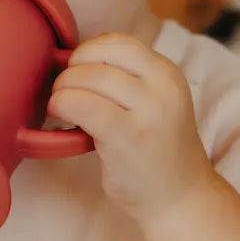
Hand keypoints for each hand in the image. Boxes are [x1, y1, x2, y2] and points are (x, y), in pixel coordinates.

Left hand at [46, 33, 213, 217]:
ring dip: (62, 90)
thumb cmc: (155, 150)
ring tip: (61, 107)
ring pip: (88, 78)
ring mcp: (149, 112)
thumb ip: (125, 78)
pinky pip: (84, 106)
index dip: (87, 52)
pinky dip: (63, 105)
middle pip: (98, 58)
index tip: (78, 73)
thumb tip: (69, 58)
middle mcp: (163, 87)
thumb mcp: (153, 101)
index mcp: (167, 73)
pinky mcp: (128, 137)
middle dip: (70, 73)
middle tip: (63, 94)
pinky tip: (60, 117)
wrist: (179, 198)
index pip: (117, 42)